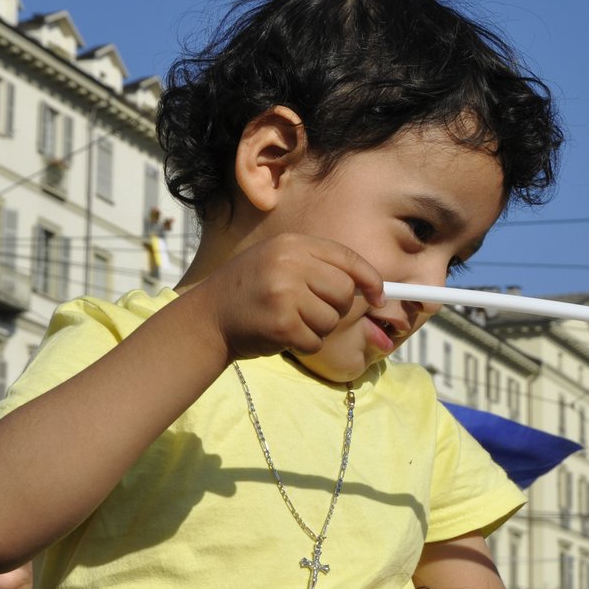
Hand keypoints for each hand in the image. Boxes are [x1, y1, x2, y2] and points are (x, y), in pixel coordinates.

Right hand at [195, 235, 383, 361]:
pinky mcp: (282, 325)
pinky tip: (282, 335)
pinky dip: (304, 345)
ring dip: (317, 328)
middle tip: (311, 311)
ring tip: (290, 321)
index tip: (380, 295)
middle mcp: (289, 264)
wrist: (207, 318)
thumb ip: (317, 266)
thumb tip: (369, 286)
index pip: (346, 257)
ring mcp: (285, 294)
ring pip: (332, 320)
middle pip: (344, 291)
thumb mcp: (279, 262)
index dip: (370, 278)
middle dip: (336, 308)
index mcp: (291, 244)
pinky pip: (315, 341)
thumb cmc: (251, 292)